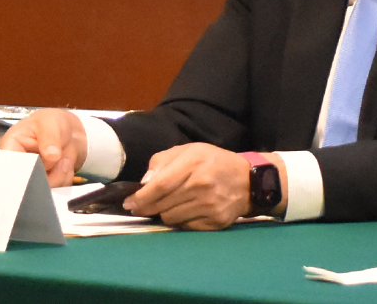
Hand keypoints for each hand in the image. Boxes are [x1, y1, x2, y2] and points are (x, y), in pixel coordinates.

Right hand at [0, 108, 87, 188]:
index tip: (37, 171)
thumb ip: (49, 137)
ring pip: (42, 190)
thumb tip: (51, 155)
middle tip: (59, 159)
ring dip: (59, 176)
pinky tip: (66, 165)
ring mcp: (31, 180)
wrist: (69, 132)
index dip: (20, 175)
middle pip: (24, 185)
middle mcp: (16, 168)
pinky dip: (65, 179)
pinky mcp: (45, 187)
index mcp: (10, 149)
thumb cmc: (52, 123)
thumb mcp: (50, 122)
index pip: (7, 169)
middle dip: (46, 175)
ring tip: (64, 158)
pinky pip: (56, 191)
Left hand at [129, 142, 261, 229]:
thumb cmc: (213, 162)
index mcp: (194, 162)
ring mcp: (209, 205)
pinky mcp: (214, 222)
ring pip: (170, 218)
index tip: (128, 202)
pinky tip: (186, 210)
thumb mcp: (190, 150)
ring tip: (170, 204)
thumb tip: (143, 182)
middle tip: (139, 207)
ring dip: (164, 213)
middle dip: (146, 207)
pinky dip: (180, 220)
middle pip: (162, 205)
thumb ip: (163, 161)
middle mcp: (202, 185)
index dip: (140, 197)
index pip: (159, 186)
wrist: (247, 181)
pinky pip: (185, 227)